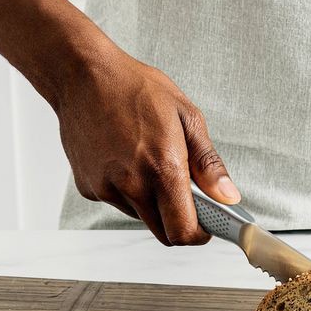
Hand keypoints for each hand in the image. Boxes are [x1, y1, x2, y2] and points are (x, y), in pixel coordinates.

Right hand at [54, 44, 240, 244]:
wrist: (83, 76)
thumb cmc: (136, 89)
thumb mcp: (187, 117)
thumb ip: (208, 163)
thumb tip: (227, 195)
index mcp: (162, 168)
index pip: (183, 231)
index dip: (200, 234)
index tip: (208, 225)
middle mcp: (132, 184)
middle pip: (163, 232)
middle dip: (179, 221)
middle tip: (185, 194)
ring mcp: (106, 188)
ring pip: (141, 216)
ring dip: (153, 202)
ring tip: (151, 162)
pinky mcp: (88, 187)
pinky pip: (118, 201)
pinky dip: (129, 190)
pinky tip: (127, 159)